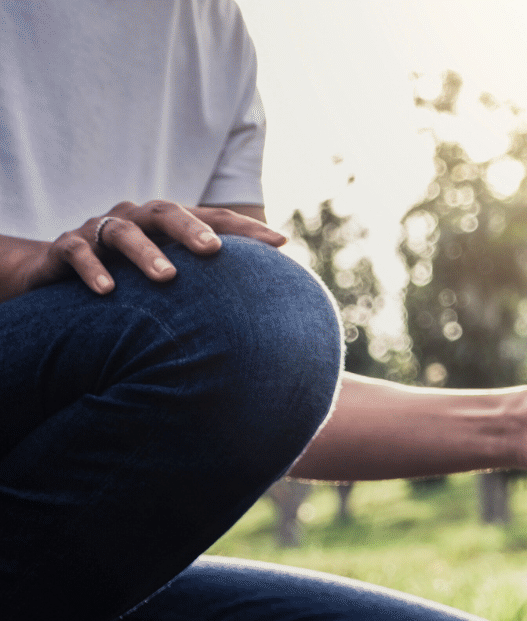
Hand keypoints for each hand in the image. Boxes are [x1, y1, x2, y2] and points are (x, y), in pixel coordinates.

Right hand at [1, 200, 285, 301]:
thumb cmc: (125, 276)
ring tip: (167, 277)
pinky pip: (78, 252)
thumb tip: (265, 309)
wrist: (52, 271)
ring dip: (146, 253)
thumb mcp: (165, 277)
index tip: (280, 242)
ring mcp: (99, 231)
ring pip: (123, 232)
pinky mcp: (64, 248)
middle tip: (214, 250)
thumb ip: (206, 284)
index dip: (244, 227)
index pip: (210, 218)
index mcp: (165, 224)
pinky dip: (92, 269)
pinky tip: (108, 291)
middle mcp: (134, 219)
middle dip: (191, 229)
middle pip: (165, 212)